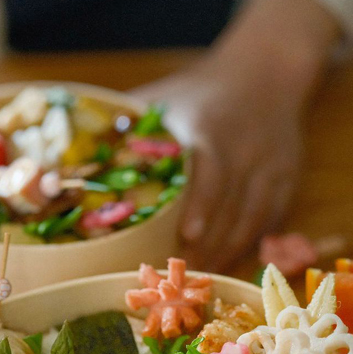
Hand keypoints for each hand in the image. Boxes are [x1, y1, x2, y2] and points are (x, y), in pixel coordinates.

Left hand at [132, 0, 341, 272]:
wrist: (267, 72)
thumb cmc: (199, 93)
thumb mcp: (163, 98)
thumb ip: (125, 126)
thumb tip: (66, 160)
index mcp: (211, 127)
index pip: (212, 170)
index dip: (202, 204)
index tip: (187, 234)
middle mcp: (247, 149)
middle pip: (230, 207)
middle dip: (205, 246)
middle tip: (176, 276)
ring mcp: (272, 169)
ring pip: (250, 223)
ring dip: (223, 255)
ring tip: (195, 281)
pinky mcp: (286, 184)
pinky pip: (266, 226)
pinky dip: (243, 250)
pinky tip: (220, 268)